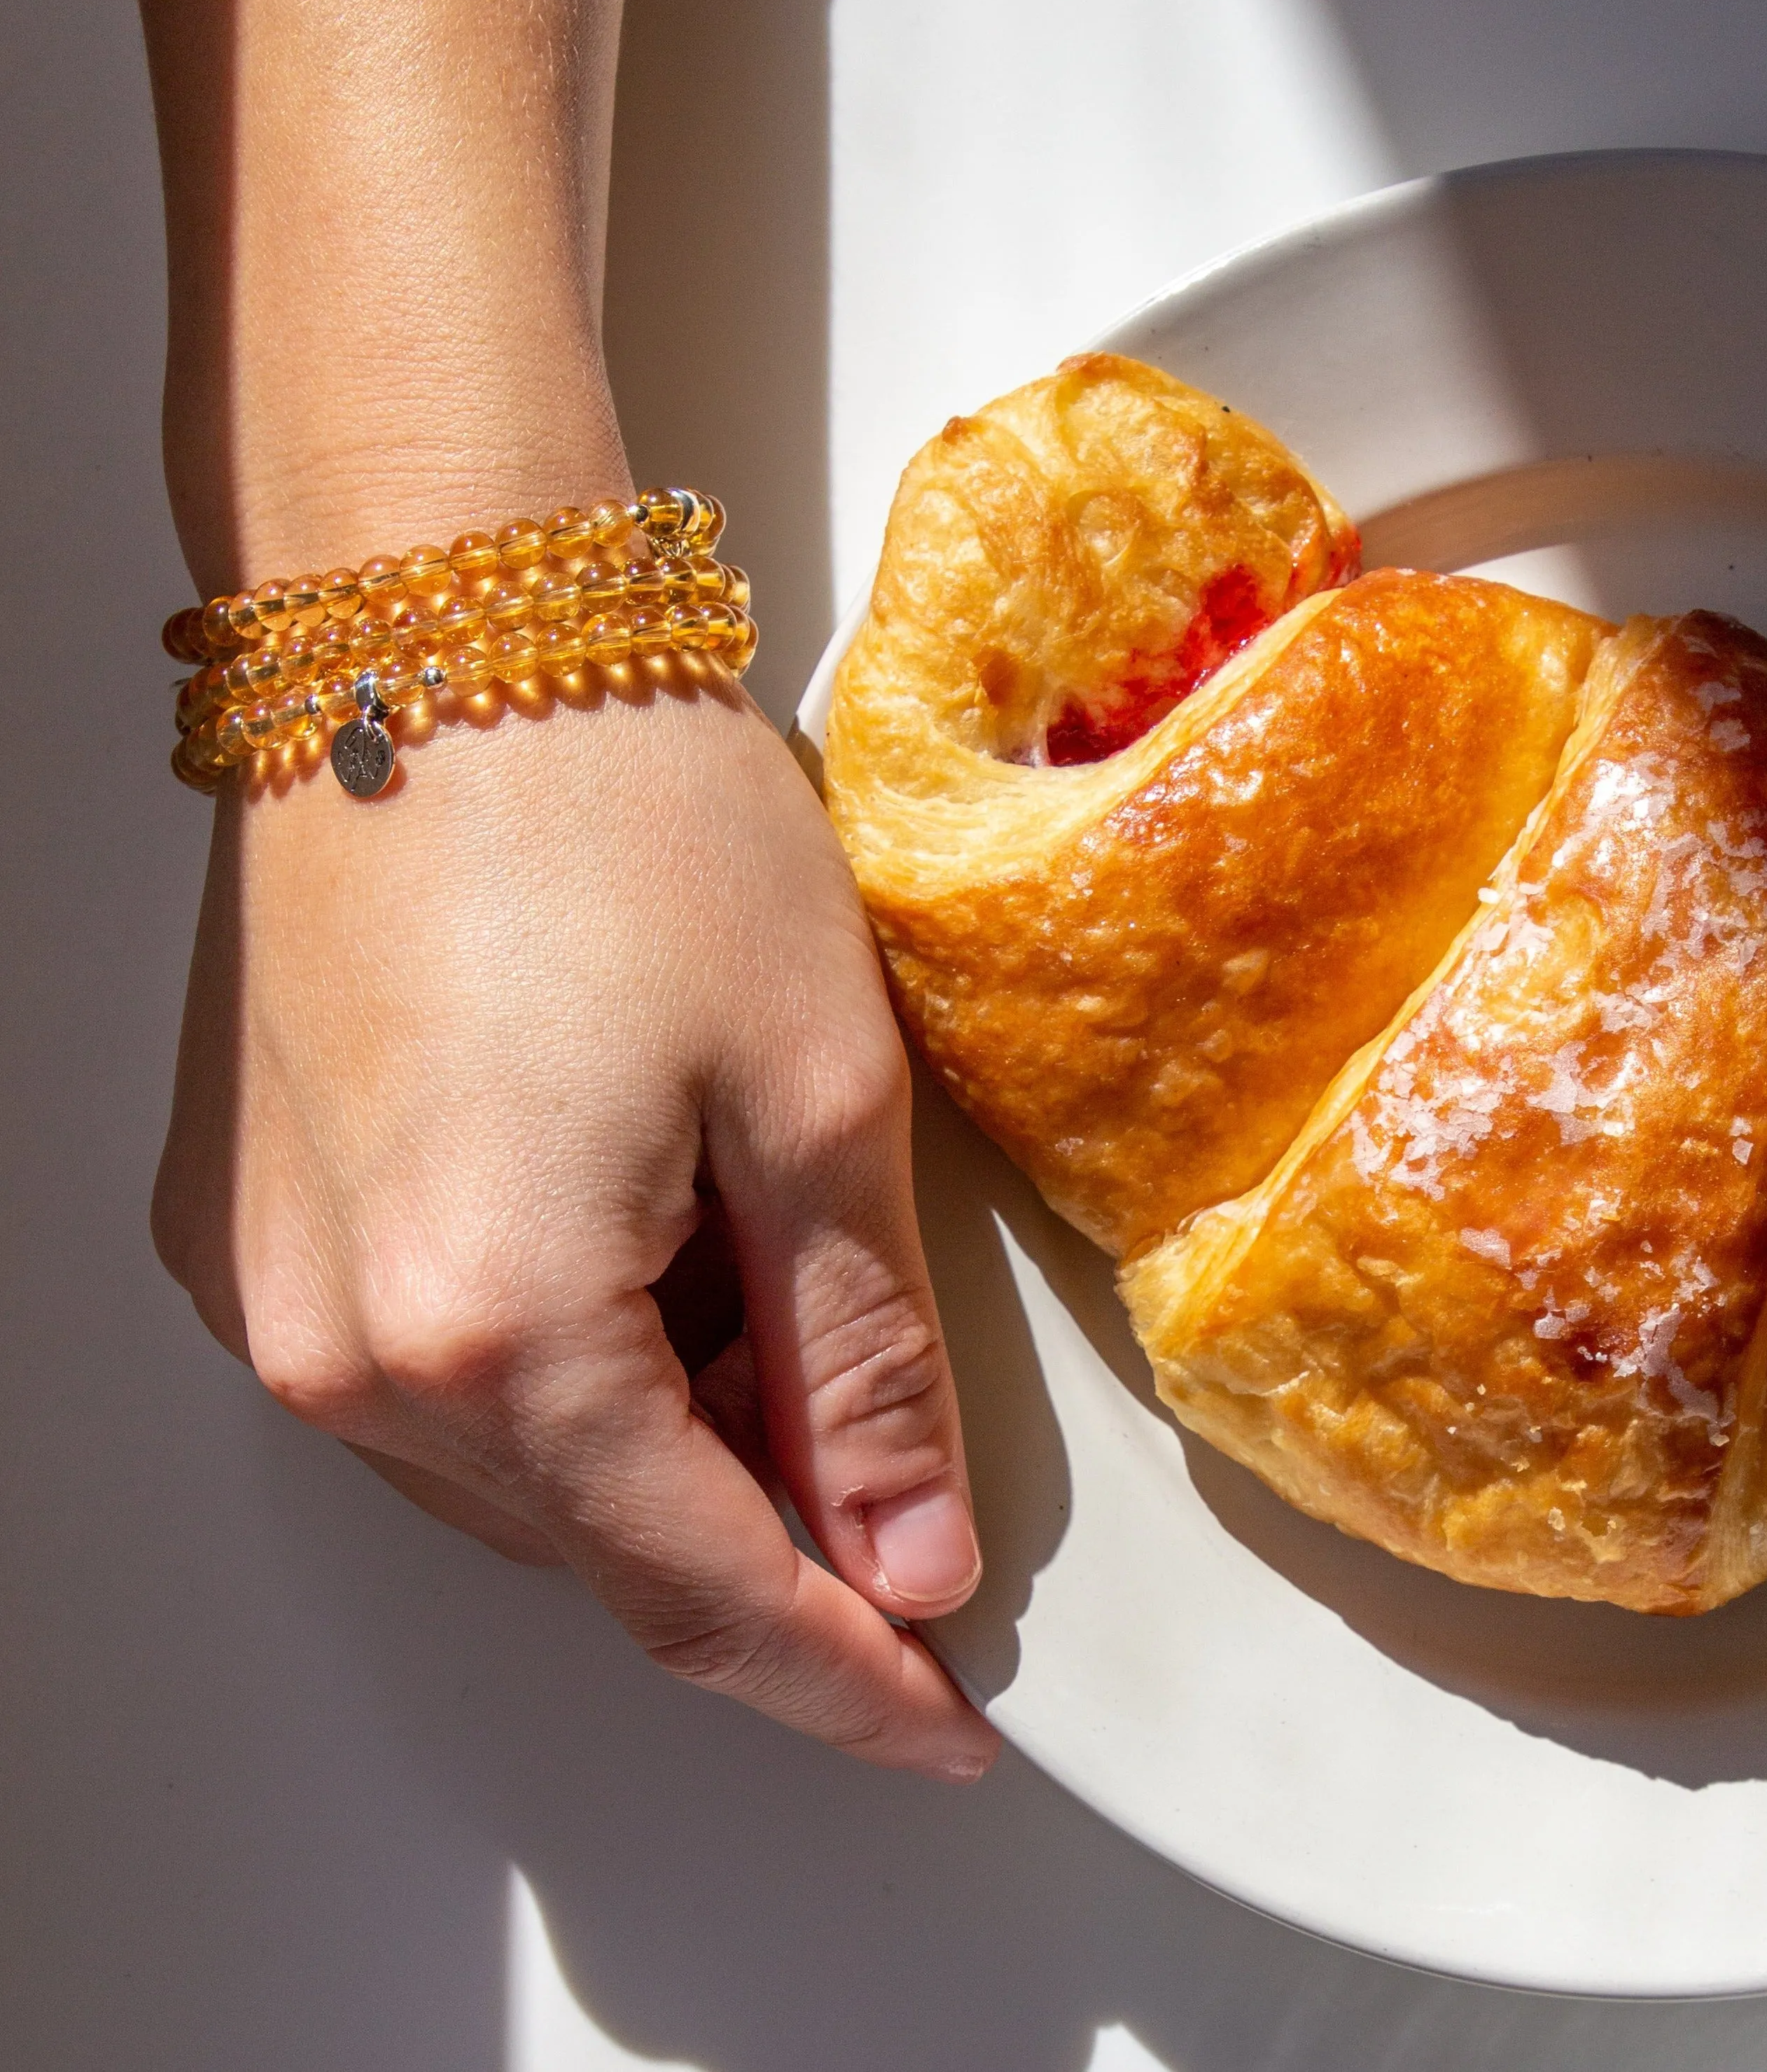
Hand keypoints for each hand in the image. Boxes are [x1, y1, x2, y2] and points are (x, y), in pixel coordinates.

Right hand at [153, 682, 1000, 1780]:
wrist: (433, 631)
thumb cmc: (625, 820)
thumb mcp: (814, 1099)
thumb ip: (858, 1361)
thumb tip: (904, 1553)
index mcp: (499, 1334)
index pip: (705, 1596)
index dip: (844, 1676)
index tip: (940, 1721)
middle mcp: (348, 1352)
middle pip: (606, 1539)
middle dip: (768, 1517)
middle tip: (880, 1405)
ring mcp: (272, 1294)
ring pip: (519, 1465)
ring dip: (662, 1421)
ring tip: (744, 1239)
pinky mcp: (241, 1230)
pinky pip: (434, 1375)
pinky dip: (559, 1351)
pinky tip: (628, 1212)